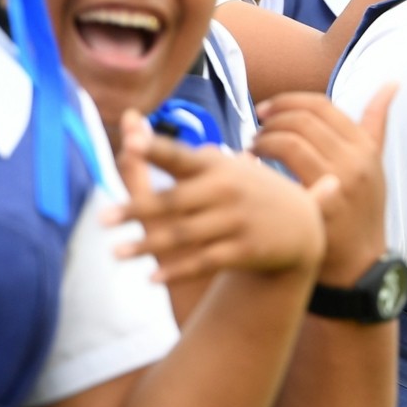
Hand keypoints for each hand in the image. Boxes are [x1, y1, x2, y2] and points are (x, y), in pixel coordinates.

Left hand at [109, 111, 327, 284]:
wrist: (304, 227)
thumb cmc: (253, 194)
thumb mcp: (225, 170)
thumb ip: (180, 157)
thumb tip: (134, 128)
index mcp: (218, 167)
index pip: (180, 156)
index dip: (155, 148)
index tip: (129, 143)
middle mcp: (227, 191)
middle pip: (173, 202)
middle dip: (136, 211)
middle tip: (102, 218)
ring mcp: (237, 221)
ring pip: (184, 235)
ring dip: (147, 246)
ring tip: (116, 253)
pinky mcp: (245, 249)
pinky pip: (204, 262)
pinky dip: (178, 271)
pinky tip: (152, 278)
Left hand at [252, 86, 393, 285]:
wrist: (359, 264)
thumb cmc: (361, 211)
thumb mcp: (375, 165)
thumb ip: (376, 123)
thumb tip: (391, 83)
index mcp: (366, 146)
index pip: (321, 105)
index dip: (287, 101)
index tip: (266, 111)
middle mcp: (356, 160)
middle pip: (302, 119)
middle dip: (271, 119)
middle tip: (255, 130)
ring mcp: (339, 182)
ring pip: (290, 140)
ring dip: (262, 139)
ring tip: (251, 149)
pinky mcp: (321, 203)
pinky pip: (283, 167)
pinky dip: (261, 162)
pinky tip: (252, 168)